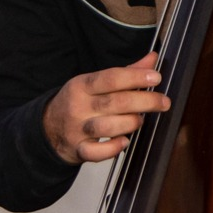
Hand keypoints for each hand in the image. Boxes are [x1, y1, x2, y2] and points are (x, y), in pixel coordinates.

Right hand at [42, 53, 169, 164]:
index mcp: (82, 85)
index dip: (135, 77)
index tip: (156, 78)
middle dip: (144, 101)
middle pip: (114, 102)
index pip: (111, 78)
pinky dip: (111, 149)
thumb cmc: (78, 102)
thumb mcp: (95, 83)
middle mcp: (79, 106)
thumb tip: (151, 60)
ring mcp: (77, 129)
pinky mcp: (78, 149)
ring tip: (141, 120)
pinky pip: (95, 152)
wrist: (48, 128)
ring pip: (106, 127)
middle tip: (164, 102)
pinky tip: (124, 142)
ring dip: (130, 123)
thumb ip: (125, 73)